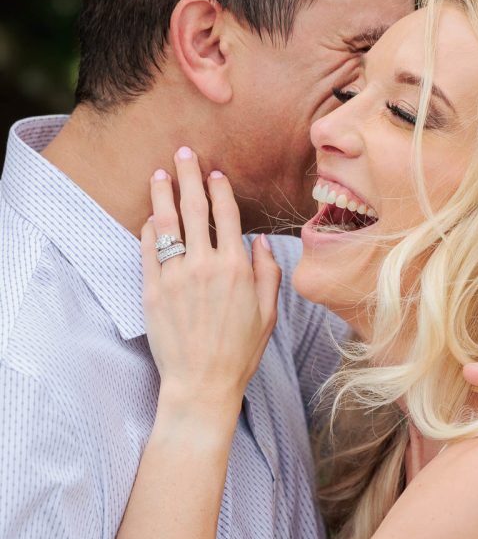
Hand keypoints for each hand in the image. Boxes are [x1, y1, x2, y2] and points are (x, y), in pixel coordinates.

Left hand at [142, 148, 280, 425]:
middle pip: (195, 208)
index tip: (214, 172)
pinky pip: (148, 250)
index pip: (227, 215)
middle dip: (189, 175)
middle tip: (183, 153)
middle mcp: (206, 266)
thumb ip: (267, 273)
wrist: (202, 385)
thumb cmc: (239, 353)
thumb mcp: (268, 314)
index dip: (220, 189)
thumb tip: (260, 241)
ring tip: (159, 174)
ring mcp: (176, 277)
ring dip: (163, 193)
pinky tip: (150, 216)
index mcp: (238, 269)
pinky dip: (149, 229)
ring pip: (168, 223)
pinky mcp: (152, 291)